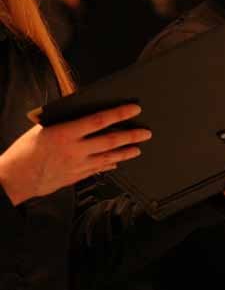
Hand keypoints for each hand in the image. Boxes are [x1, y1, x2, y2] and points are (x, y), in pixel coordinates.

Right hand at [0, 104, 150, 205]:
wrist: (13, 180)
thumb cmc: (24, 152)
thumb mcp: (42, 129)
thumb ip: (64, 122)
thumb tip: (81, 112)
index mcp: (66, 133)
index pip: (99, 120)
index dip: (119, 113)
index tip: (134, 109)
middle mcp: (75, 150)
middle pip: (110, 141)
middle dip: (131, 136)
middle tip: (146, 133)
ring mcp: (77, 165)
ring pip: (108, 158)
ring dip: (125, 152)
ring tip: (138, 148)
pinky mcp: (76, 177)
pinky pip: (98, 170)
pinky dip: (109, 165)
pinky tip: (117, 163)